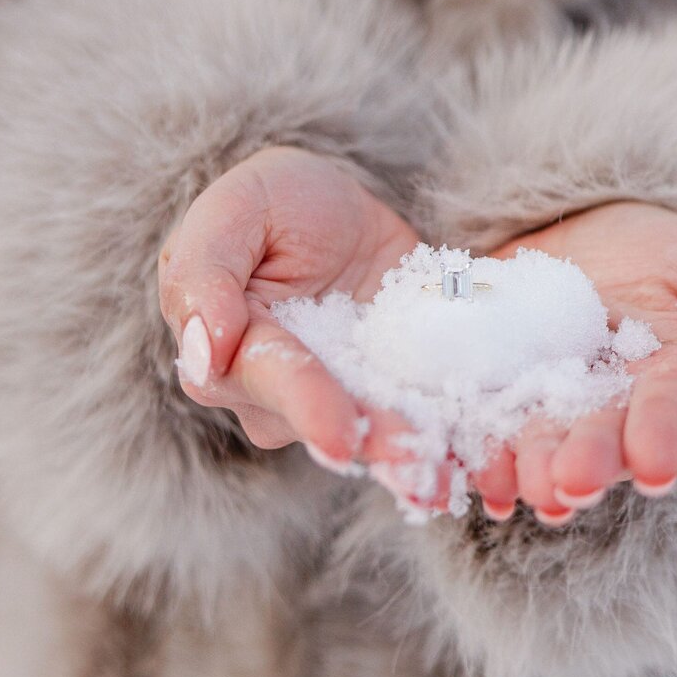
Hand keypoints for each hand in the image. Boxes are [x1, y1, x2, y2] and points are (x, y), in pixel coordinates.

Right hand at [158, 146, 420, 465]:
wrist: (336, 206)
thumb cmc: (272, 201)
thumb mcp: (236, 207)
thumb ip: (204, 274)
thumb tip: (202, 354)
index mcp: (225, 351)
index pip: (268, 378)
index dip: (306, 404)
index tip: (338, 434)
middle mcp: (276, 396)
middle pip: (325, 422)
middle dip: (370, 443)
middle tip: (414, 464)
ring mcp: (337, 400)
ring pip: (370, 434)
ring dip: (408, 457)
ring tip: (443, 475)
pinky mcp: (390, 394)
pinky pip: (417, 421)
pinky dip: (447, 443)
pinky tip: (474, 465)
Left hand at [468, 201, 676, 523]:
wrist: (579, 223)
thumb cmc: (660, 247)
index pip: (675, 407)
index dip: (664, 435)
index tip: (655, 465)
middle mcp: (620, 408)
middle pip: (605, 438)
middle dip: (588, 463)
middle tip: (568, 485)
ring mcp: (558, 405)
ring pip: (546, 443)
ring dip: (531, 470)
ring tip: (514, 488)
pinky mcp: (503, 395)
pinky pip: (490, 428)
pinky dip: (479, 454)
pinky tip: (469, 477)